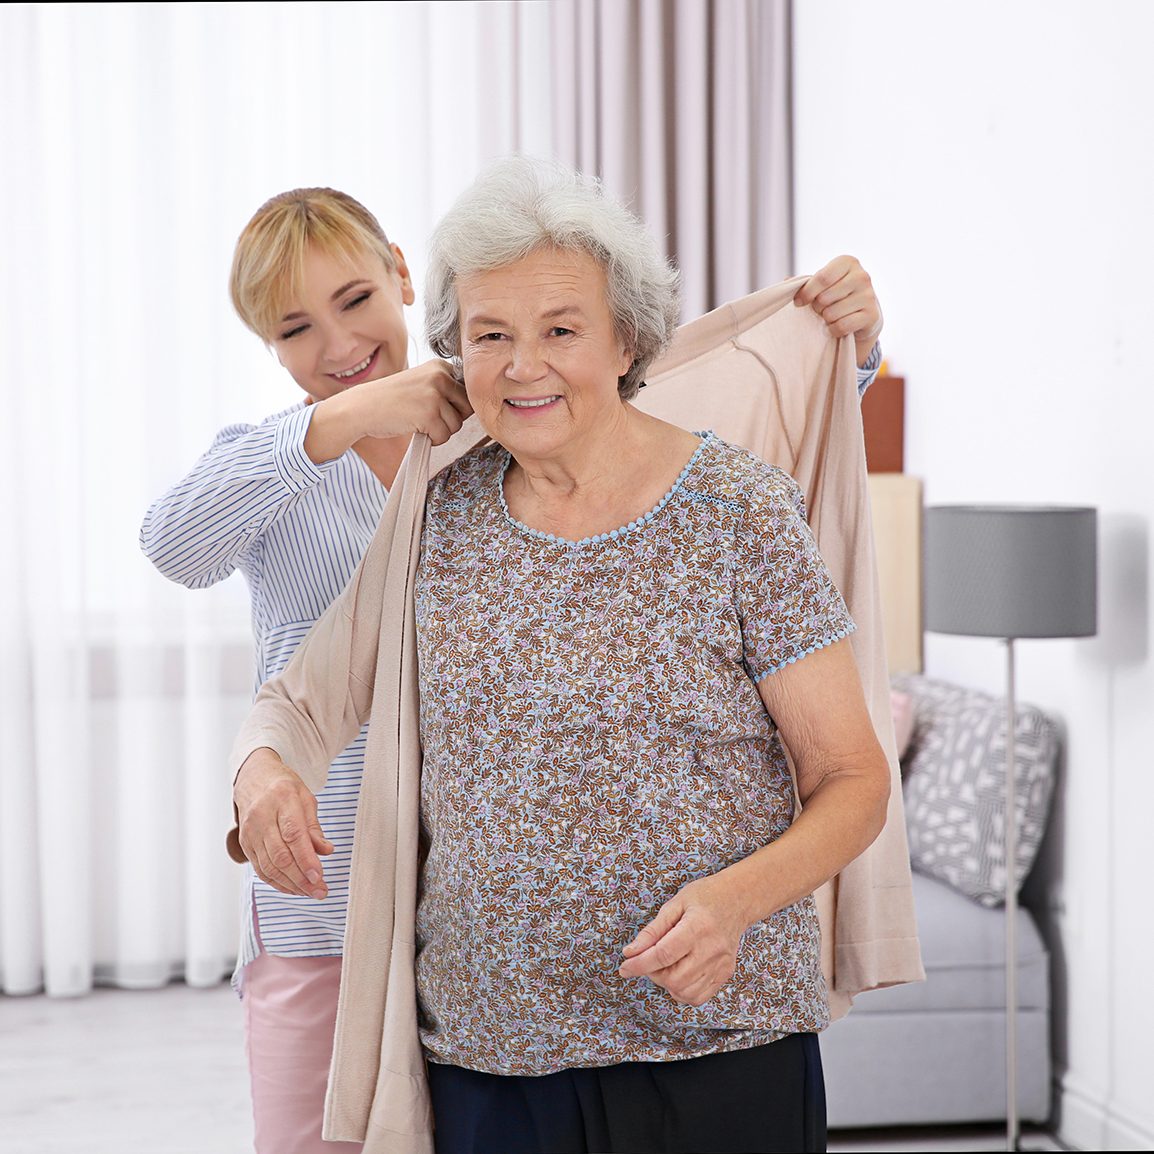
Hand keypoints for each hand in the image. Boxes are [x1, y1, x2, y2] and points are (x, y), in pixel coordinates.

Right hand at [234, 748, 332, 899]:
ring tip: (309, 892)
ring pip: (269, 866)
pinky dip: (277, 882)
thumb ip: (314, 827)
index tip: (319, 877)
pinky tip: (292, 888)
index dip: (306, 859)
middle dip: (301, 879)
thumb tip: (326, 850)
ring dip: (291, 884)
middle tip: (320, 891)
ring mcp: (250, 831)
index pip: (294, 835)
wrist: (254, 778)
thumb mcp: (306, 798)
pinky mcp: (245, 843)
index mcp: (282, 799)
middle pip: (280, 855)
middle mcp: (262, 816)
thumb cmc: (283, 787)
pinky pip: (260, 868)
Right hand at [306, 358, 472, 462]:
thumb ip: (445, 389)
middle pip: (466, 410)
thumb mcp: (421, 383)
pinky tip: (414, 428)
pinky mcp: (429, 414)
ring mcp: (435, 394)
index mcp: (441, 366)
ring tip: (417, 421)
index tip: (432, 407)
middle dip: (450, 419)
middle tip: (425, 417)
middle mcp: (440, 376)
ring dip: (439, 430)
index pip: (466, 393)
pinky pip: (443, 436)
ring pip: (455, 426)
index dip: (452, 407)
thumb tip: (476, 405)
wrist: (362, 407)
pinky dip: (431, 439)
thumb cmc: (392, 399)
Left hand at [618, 873, 750, 1005]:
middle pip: (674, 978)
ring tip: (667, 964)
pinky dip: (682, 991)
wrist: (738, 899)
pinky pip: (699, 997)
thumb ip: (652, 931)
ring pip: (685, 992)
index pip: (663, 955)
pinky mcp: (726, 973)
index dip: (639, 964)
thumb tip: (631, 952)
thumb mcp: (674, 904)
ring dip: (667, 983)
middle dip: (653, 973)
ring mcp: (721, 964)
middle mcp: (712, 949)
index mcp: (697, 927)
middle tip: (651, 957)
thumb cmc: (704, 897)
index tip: (624, 967)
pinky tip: (679, 973)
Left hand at [794, 255, 882, 367]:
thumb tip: (785, 282)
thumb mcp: (822, 284)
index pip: (821, 278)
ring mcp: (869, 296)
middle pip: (824, 297)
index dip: (806, 292)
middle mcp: (862, 276)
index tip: (799, 302)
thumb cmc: (837, 295)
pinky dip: (835, 330)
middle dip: (817, 307)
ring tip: (831, 316)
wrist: (864, 315)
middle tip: (821, 309)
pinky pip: (841, 326)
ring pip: (832, 313)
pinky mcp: (872, 315)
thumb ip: (804, 282)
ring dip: (826, 319)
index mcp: (848, 262)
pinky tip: (838, 325)